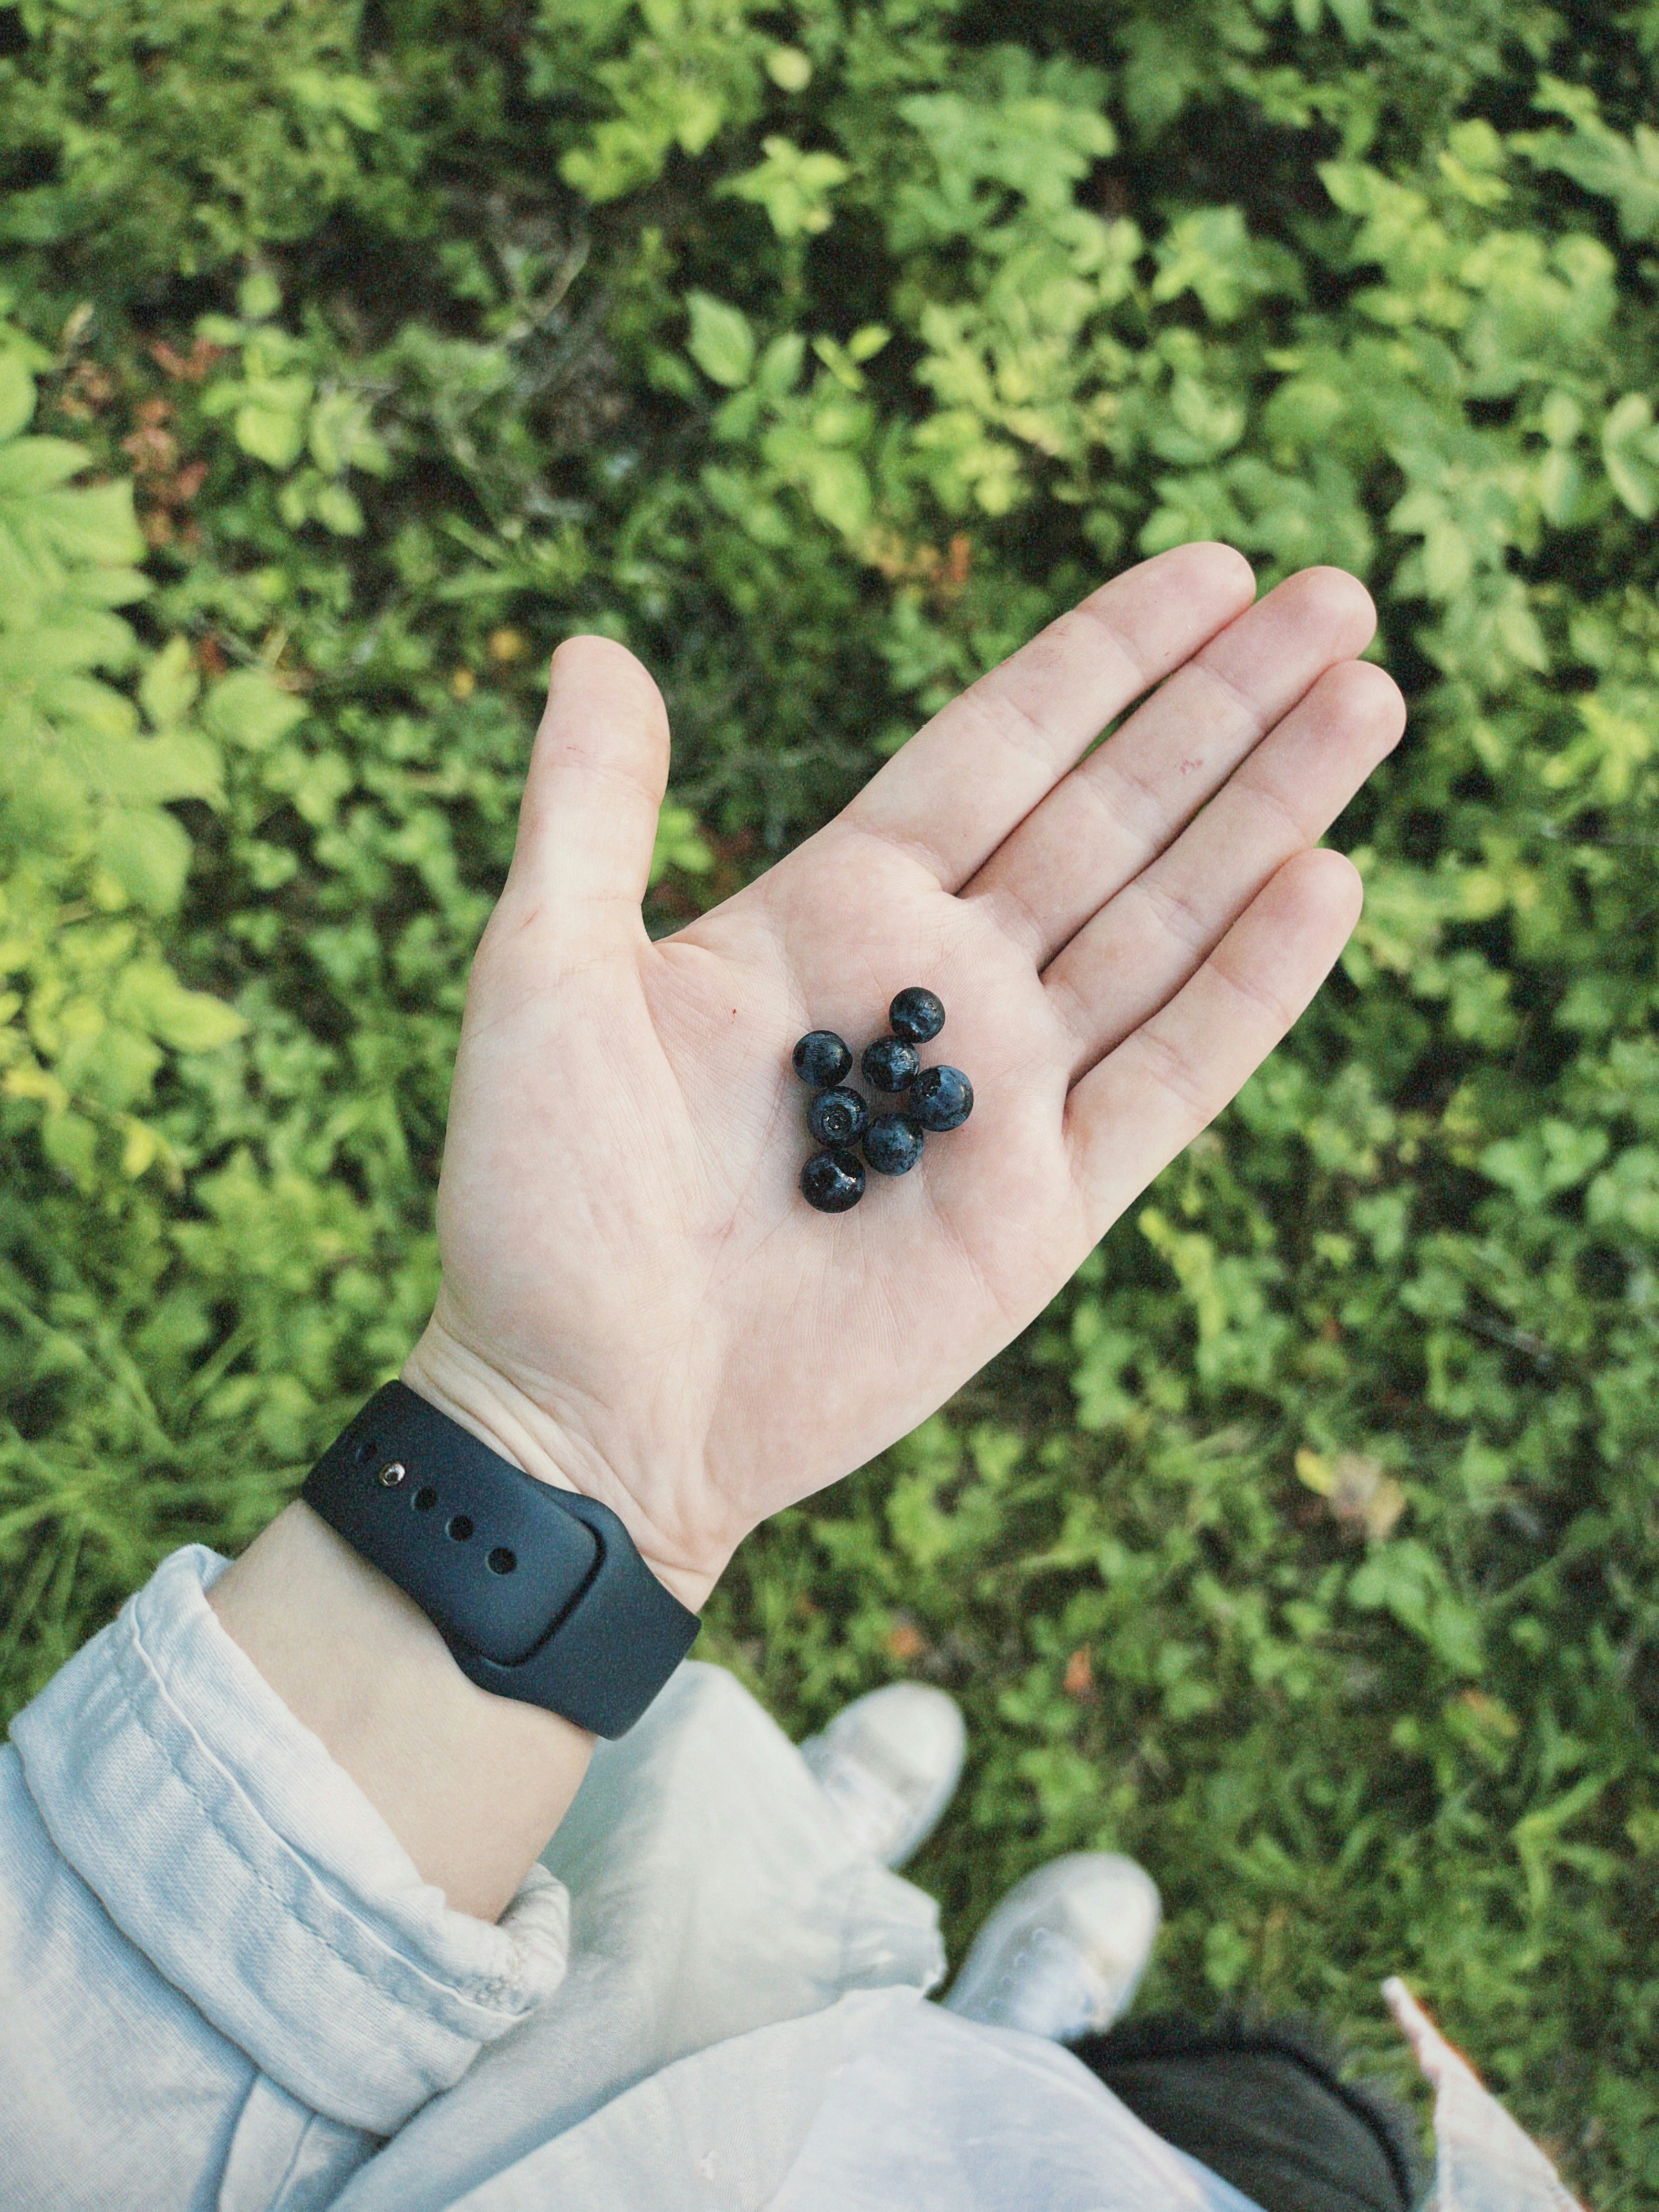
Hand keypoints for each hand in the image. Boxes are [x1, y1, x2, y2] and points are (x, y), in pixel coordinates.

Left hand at [403, 544, 1403, 1607]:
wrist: (585, 1412)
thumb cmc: (539, 1204)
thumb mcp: (544, 977)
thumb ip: (593, 814)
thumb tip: (593, 645)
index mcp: (833, 913)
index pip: (999, 750)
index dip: (1105, 660)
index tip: (1211, 570)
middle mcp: (941, 987)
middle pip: (1114, 818)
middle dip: (1226, 710)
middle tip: (1341, 599)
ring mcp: (1006, 1097)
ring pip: (1167, 925)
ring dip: (1269, 816)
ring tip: (1370, 699)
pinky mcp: (1047, 1209)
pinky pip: (1171, 1080)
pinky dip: (1251, 989)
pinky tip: (1327, 884)